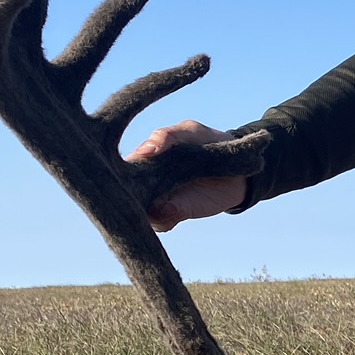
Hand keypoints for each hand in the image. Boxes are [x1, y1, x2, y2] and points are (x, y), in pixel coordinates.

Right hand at [127, 121, 247, 230]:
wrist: (240, 168)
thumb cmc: (208, 142)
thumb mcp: (190, 132)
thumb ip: (168, 136)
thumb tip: (145, 151)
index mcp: (143, 158)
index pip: (117, 169)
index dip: (114, 174)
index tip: (119, 175)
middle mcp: (146, 182)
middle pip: (124, 195)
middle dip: (125, 197)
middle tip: (136, 192)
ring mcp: (159, 199)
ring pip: (139, 212)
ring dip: (142, 212)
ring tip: (155, 202)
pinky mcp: (175, 213)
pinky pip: (160, 222)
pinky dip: (162, 220)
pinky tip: (170, 210)